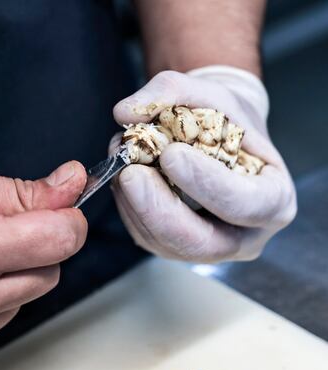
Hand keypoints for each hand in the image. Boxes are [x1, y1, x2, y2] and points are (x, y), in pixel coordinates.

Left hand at [112, 66, 296, 262]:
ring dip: (136, 206)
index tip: (171, 154)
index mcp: (274, 201)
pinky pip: (148, 239)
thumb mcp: (210, 93)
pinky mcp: (177, 249)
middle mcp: (245, 237)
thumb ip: (171, 91)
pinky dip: (129, 208)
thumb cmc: (227, 120)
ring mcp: (210, 249)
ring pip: (167, 244)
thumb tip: (124, 112)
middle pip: (201, 243)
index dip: (207, 184)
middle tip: (131, 174)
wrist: (221, 139)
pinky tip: (125, 178)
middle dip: (160, 211)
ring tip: (124, 163)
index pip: (245, 204)